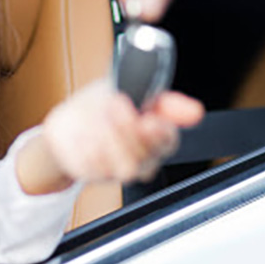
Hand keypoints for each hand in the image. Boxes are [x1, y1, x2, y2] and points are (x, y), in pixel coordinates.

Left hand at [16, 81, 203, 193]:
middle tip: (115, 104)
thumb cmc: (104, 105)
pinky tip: (82, 133)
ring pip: (126, 168)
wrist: (69, 122)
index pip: (169, 141)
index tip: (148, 118)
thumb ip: (163, 101)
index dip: (160, 132)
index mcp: (156, 136)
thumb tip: (195, 112)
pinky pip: (95, 168)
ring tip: (97, 119)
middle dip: (129, 129)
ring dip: (110, 139)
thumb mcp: (130, 89)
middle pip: (146, 157)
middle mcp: (141, 157)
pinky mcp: (93, 174)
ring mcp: (117, 169)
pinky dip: (87, 146)